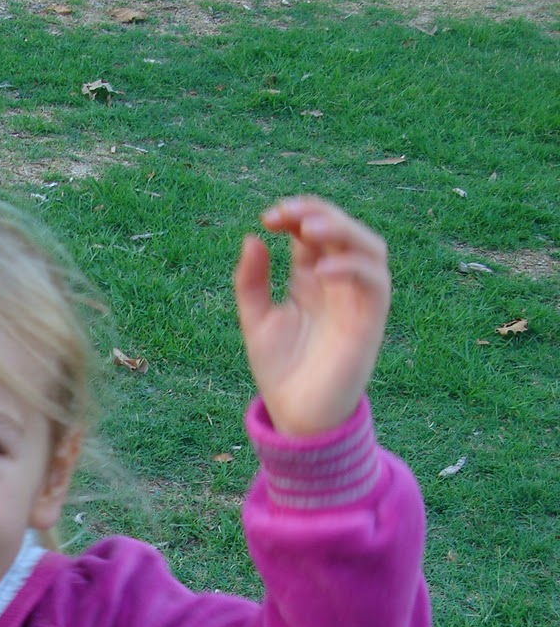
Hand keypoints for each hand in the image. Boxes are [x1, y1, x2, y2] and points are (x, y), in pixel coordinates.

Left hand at [233, 197, 390, 435]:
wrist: (297, 414)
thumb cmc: (280, 370)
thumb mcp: (255, 320)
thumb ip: (251, 282)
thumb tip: (252, 238)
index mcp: (310, 277)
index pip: (312, 229)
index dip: (295, 214)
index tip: (267, 218)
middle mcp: (338, 281)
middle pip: (341, 228)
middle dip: (316, 212)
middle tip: (284, 213)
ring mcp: (357, 298)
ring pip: (368, 246)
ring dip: (341, 229)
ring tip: (307, 229)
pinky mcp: (371, 319)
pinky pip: (375, 281)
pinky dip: (352, 267)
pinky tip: (319, 271)